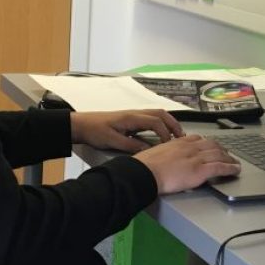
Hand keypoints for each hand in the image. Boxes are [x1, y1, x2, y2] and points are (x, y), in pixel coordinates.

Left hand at [70, 110, 184, 152]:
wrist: (82, 124)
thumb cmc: (95, 131)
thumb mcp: (112, 141)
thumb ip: (131, 146)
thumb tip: (148, 151)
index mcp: (132, 118)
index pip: (156, 122)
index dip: (165, 133)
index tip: (170, 145)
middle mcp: (135, 114)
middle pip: (161, 114)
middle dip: (173, 125)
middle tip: (182, 137)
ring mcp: (134, 115)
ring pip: (157, 114)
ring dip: (169, 123)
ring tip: (176, 135)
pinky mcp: (131, 119)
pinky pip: (151, 118)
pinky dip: (161, 124)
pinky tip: (161, 134)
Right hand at [133, 135, 240, 194]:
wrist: (145, 173)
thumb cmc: (145, 167)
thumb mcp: (155, 154)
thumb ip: (165, 155)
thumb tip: (164, 161)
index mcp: (178, 142)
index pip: (197, 138)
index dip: (207, 142)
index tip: (210, 145)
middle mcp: (190, 147)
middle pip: (211, 144)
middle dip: (221, 149)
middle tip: (227, 153)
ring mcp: (196, 158)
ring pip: (219, 154)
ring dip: (229, 158)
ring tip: (235, 162)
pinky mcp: (201, 170)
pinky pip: (220, 167)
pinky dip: (230, 168)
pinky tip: (235, 170)